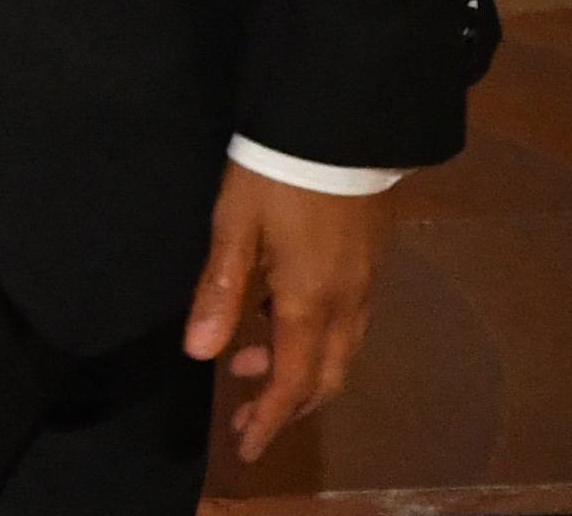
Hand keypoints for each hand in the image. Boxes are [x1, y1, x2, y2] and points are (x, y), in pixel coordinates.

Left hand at [187, 162, 393, 462]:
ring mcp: (365, 283)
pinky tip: (282, 319)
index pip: (294, 381)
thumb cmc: (278, 173)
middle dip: (287, 404)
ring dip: (301, 371)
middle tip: (246, 416)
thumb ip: (221, 291)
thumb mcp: (236, 226)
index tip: (246, 446)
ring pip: (341, 351)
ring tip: (250, 362)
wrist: (340, 125)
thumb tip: (200, 354)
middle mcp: (347, 303)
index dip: (269, 418)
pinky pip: (348, 323)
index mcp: (311, 303)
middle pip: (325, 377)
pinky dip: (315, 340)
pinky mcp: (371, 260)